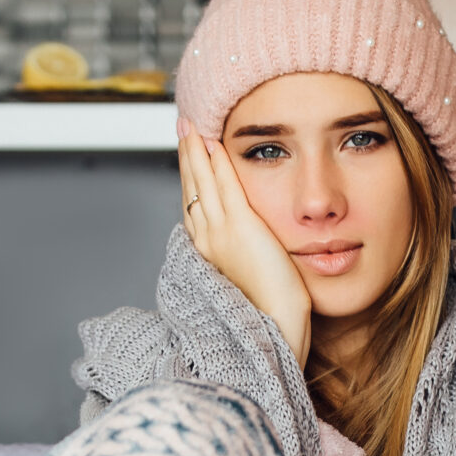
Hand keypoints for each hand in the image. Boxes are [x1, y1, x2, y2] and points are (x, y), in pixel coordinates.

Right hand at [180, 134, 310, 364]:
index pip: (194, 206)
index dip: (190, 178)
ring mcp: (220, 233)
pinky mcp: (240, 227)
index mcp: (207, 254)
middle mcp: (206, 241)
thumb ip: (245, 259)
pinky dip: (216, 162)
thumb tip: (252, 248)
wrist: (273, 328)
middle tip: (182, 128)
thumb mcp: (250, 279)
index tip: (189, 156)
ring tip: (190, 127)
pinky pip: (224, 185)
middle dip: (186, 156)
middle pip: (190, 189)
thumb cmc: (270, 313)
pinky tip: (213, 142)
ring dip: (195, 151)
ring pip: (201, 182)